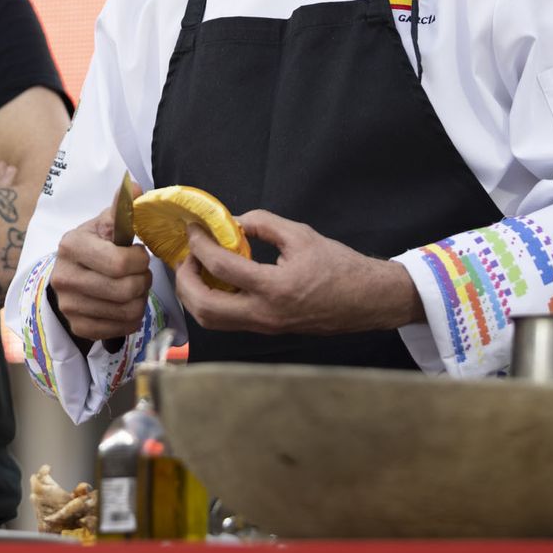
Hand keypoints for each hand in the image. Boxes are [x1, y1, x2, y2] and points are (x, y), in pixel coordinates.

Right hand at [49, 206, 152, 340]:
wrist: (68, 276)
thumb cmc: (93, 247)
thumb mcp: (103, 225)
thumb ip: (120, 209)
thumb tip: (134, 187)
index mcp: (72, 245)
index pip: (119, 263)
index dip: (140, 260)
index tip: (139, 255)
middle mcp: (64, 277)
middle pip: (126, 290)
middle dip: (143, 281)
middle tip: (141, 274)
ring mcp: (69, 306)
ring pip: (127, 311)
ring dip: (141, 300)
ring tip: (135, 289)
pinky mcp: (77, 326)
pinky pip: (121, 329)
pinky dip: (132, 319)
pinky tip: (126, 305)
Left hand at [175, 210, 424, 334]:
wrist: (367, 300)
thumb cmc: (340, 267)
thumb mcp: (301, 235)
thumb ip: (263, 223)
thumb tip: (233, 221)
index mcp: (275, 287)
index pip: (221, 267)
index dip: (199, 245)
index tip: (193, 230)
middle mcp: (265, 314)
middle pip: (204, 306)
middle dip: (185, 280)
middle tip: (186, 256)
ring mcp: (265, 327)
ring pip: (212, 321)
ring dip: (195, 295)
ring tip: (196, 269)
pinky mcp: (267, 330)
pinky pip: (228, 322)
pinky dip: (212, 303)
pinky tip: (216, 282)